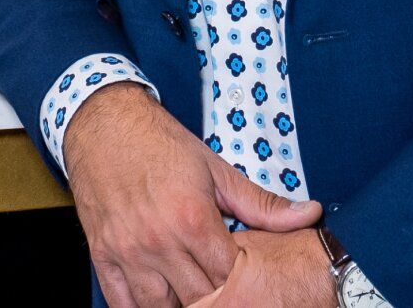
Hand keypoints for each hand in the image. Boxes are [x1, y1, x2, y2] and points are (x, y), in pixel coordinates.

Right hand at [63, 81, 322, 307]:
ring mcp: (128, 252)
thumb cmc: (161, 143)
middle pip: (198, 301)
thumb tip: (309, 214)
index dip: (242, 285)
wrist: (105, 122)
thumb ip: (261, 202)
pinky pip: (121, 304)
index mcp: (192, 218)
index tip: (248, 279)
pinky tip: (158, 303)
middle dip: (216, 302)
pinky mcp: (103, 255)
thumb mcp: (214, 168)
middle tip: (226, 294)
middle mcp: (159, 240)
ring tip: (193, 298)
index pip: (229, 279)